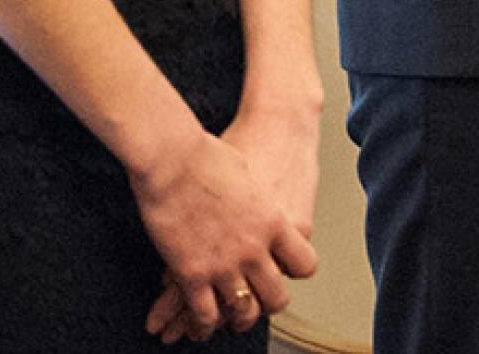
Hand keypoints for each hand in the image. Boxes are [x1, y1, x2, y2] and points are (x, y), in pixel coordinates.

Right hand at [134, 126, 316, 343]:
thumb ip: (256, 198)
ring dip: (237, 317)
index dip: (294, 270)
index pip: (304, 264)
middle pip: (276, 297)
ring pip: (243, 312)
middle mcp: (254, 248)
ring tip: (230, 317)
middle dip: (268, 303)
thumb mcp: (248, 173)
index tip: (284, 269)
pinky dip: (204, 323)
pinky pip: (205, 314)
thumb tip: (253, 201)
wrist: (174, 158)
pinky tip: (201, 322)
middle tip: (259, 301)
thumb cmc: (208, 155)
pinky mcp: (192, 274)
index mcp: (273, 221)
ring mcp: (224, 264)